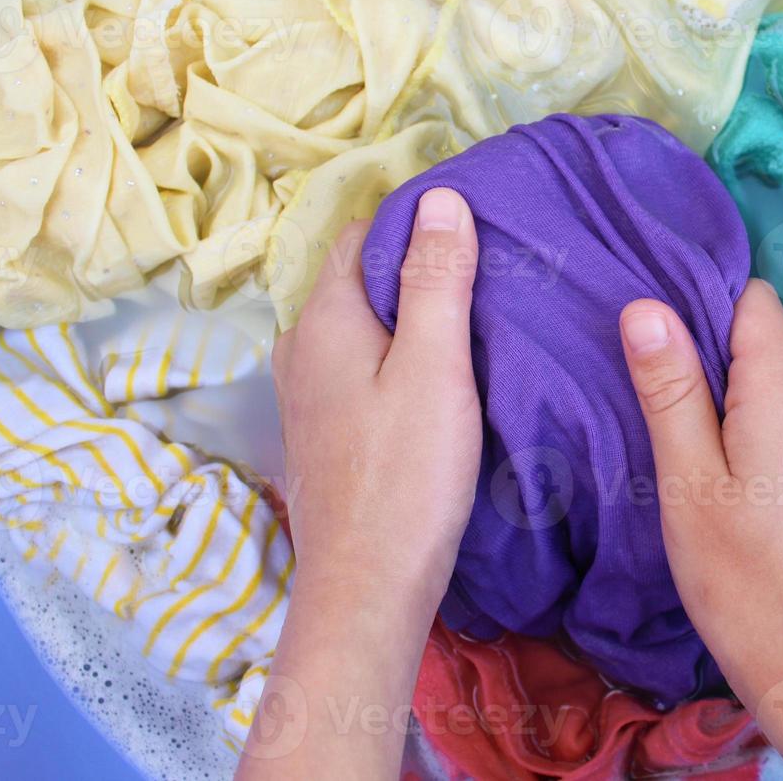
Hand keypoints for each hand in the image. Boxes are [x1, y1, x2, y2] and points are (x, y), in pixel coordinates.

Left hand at [240, 187, 480, 778]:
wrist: (368, 585)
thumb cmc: (407, 474)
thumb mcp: (435, 366)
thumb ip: (436, 280)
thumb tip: (440, 197)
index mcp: (323, 318)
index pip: (362, 235)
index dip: (415, 225)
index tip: (473, 234)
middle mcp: (299, 346)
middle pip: (358, 280)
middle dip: (412, 270)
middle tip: (483, 276)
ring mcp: (304, 393)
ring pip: (358, 327)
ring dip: (403, 318)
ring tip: (467, 325)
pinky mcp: (320, 431)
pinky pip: (356, 367)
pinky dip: (391, 358)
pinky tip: (433, 379)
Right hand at [619, 280, 782, 779]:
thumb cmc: (742, 579)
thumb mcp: (687, 481)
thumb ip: (670, 389)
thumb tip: (646, 305)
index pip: (749, 297)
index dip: (697, 306)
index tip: (652, 348)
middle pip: (760, 338)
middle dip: (706, 360)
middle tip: (654, 409)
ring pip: (773, 379)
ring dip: (727, 399)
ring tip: (683, 451)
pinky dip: (752, 427)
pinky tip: (723, 477)